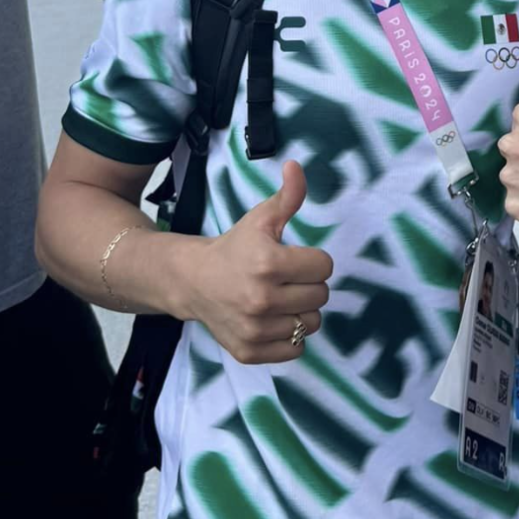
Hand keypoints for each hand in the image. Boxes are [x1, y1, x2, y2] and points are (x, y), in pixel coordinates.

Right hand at [183, 161, 332, 363]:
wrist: (193, 281)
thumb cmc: (235, 247)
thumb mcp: (260, 219)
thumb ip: (287, 196)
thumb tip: (296, 166)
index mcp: (268, 263)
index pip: (324, 266)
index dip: (313, 260)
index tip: (294, 259)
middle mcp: (261, 299)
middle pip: (321, 296)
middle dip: (308, 285)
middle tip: (287, 279)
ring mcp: (254, 329)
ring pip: (311, 323)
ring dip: (302, 311)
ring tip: (282, 299)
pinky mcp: (249, 352)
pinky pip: (296, 349)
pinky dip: (290, 337)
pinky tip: (274, 320)